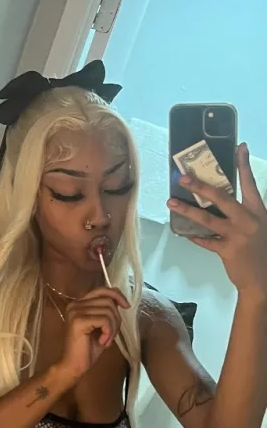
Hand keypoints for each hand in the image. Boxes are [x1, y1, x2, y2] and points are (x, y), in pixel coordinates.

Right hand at [58, 287, 128, 381]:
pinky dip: (109, 332)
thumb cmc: (87, 349)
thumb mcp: (101, 326)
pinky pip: (104, 320)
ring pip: (108, 311)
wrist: (74, 366)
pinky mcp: (78, 321)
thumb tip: (119, 301)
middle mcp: (75, 304)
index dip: (117, 295)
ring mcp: (75, 312)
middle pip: (108, 301)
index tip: (126, 306)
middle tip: (111, 335)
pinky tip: (103, 342)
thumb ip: (106, 312)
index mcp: (78, 303)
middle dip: (116, 319)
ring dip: (113, 328)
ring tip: (106, 340)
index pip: (102, 290)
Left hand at [167, 144, 266, 298]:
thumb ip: (243, 215)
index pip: (250, 184)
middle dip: (201, 186)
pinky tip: (183, 232)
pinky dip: (194, 236)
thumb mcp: (258, 227)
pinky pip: (205, 240)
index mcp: (258, 212)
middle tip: (184, 178)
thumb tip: (220, 202)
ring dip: (187, 210)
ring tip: (171, 203)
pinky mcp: (227, 250)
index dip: (244, 165)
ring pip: (207, 219)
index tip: (240, 147)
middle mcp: (248, 220)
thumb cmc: (261, 251)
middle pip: (222, 198)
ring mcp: (237, 235)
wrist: (263, 280)